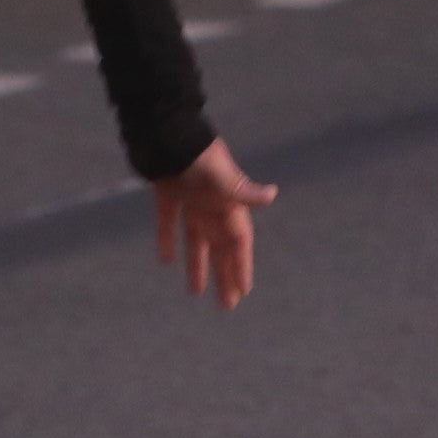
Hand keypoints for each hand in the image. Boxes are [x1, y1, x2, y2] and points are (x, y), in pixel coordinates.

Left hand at [151, 140, 274, 308]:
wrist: (167, 131)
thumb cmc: (198, 154)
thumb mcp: (222, 175)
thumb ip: (244, 190)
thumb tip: (272, 194)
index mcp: (229, 204)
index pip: (239, 243)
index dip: (241, 267)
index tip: (242, 292)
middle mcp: (213, 205)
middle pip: (221, 248)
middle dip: (225, 275)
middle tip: (227, 306)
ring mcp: (191, 200)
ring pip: (196, 240)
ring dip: (198, 265)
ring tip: (195, 292)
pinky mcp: (168, 194)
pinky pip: (169, 222)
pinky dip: (167, 239)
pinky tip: (165, 261)